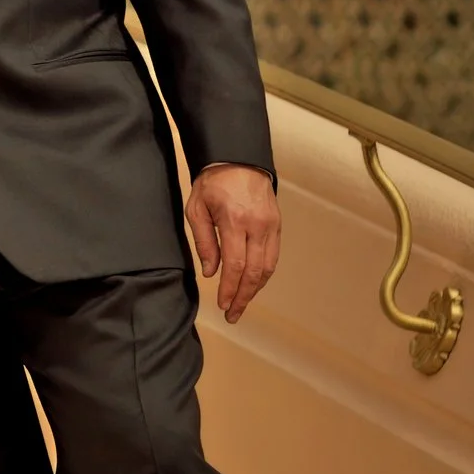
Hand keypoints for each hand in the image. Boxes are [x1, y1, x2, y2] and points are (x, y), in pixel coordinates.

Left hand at [187, 163, 280, 323]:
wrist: (238, 159)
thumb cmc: (212, 182)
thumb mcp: (196, 208)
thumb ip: (204, 241)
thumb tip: (211, 272)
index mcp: (235, 221)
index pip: (235, 265)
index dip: (230, 289)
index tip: (223, 305)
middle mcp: (257, 225)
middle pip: (254, 272)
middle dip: (243, 296)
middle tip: (233, 314)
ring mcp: (271, 226)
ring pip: (268, 267)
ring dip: (255, 289)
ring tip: (241, 303)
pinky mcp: (277, 225)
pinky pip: (273, 256)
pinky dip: (263, 274)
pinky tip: (252, 284)